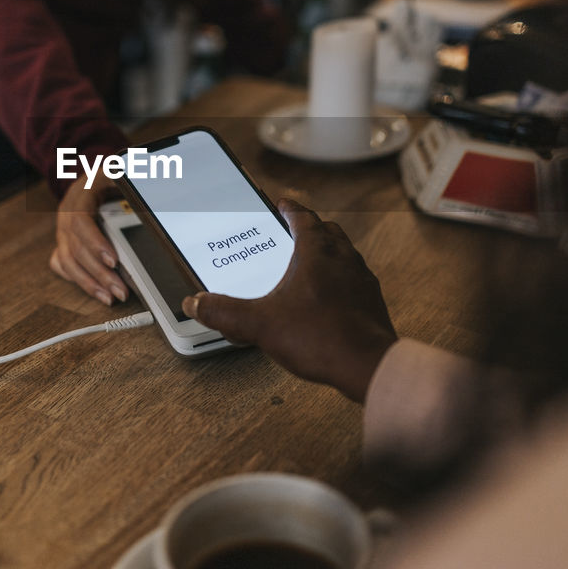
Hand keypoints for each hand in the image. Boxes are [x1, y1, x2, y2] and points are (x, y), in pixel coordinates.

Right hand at [49, 171, 127, 305]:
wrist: (96, 176)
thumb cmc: (113, 177)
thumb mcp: (123, 172)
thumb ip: (134, 184)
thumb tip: (155, 199)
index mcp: (81, 192)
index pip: (81, 221)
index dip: (95, 243)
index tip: (113, 261)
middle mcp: (67, 211)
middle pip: (76, 247)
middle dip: (98, 272)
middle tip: (120, 290)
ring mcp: (63, 228)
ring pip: (68, 260)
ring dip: (89, 282)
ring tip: (110, 297)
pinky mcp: (63, 240)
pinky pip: (63, 264)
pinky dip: (78, 280)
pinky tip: (96, 291)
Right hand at [183, 199, 397, 401]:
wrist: (367, 364)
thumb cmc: (320, 338)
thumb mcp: (260, 324)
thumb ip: (225, 312)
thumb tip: (195, 303)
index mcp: (317, 252)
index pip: (304, 217)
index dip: (290, 209)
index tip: (283, 204)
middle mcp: (344, 259)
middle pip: (328, 231)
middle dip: (310, 229)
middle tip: (294, 232)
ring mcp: (362, 280)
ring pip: (344, 254)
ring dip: (327, 253)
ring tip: (309, 266)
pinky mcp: (372, 301)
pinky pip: (354, 280)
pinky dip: (340, 280)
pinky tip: (327, 298)